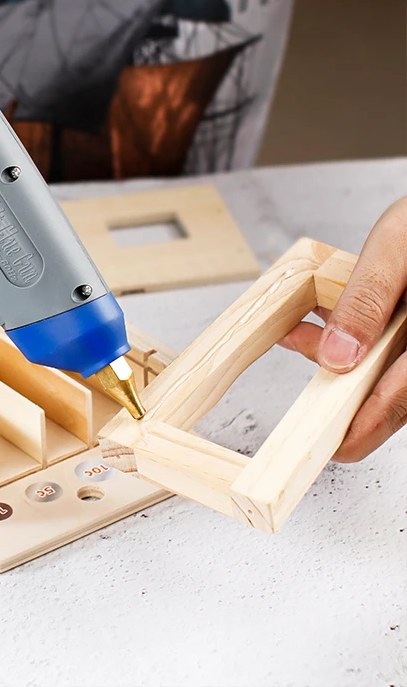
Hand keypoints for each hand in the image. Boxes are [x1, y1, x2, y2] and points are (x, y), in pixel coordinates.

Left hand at [279, 198, 406, 461]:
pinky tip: (321, 315)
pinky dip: (352, 339)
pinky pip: (384, 347)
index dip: (365, 427)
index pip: (401, 398)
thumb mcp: (396, 246)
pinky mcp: (406, 336)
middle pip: (393, 394)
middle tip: (301, 391)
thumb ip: (367, 298)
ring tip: (297, 333)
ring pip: (383, 371)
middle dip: (341, 393)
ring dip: (339, 360)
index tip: (333, 447)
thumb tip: (336, 356)